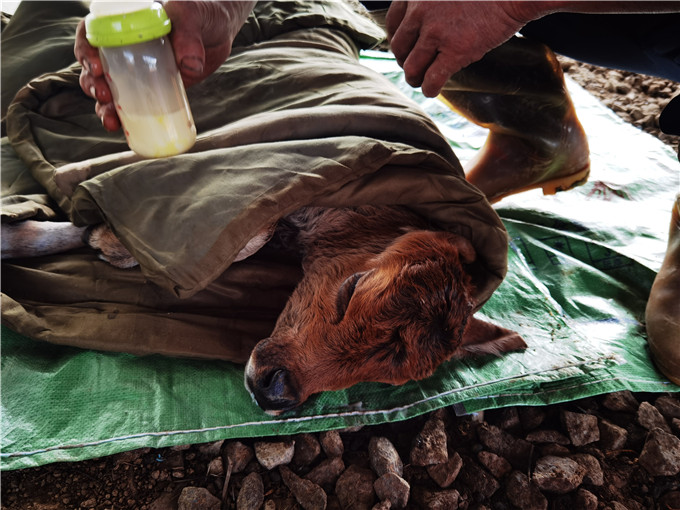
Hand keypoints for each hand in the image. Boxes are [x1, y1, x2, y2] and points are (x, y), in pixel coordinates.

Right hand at [74, 1, 254, 130]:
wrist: (220, 30)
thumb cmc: (203, 13)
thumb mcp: (193, 14)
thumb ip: (189, 32)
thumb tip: (190, 66)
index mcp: (125, 22)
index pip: (92, 33)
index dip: (86, 50)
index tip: (96, 67)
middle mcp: (125, 47)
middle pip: (95, 65)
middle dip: (92, 84)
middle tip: (104, 95)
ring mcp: (138, 69)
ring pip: (109, 88)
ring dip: (103, 106)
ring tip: (110, 119)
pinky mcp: (153, 88)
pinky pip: (133, 104)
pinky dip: (125, 118)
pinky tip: (121, 129)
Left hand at [385, 1, 544, 96]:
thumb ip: (429, 5)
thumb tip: (420, 29)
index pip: (394, 22)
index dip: (397, 40)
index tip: (404, 49)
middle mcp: (420, 11)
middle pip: (399, 48)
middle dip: (405, 61)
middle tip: (413, 68)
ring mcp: (436, 32)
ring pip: (411, 67)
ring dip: (414, 78)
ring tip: (420, 81)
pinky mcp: (455, 51)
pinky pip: (432, 79)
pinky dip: (430, 88)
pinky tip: (433, 90)